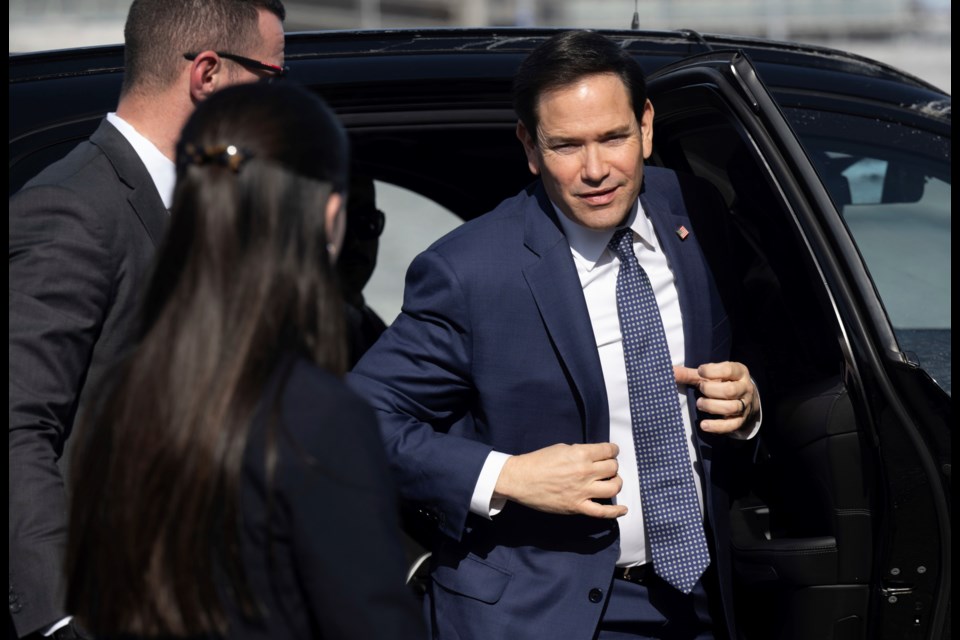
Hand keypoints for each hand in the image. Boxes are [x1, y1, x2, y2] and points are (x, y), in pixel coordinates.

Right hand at [493, 442, 626, 518]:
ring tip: (610, 481)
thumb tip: (594, 457)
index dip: (612, 450)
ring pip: (614, 487)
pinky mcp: (577, 506)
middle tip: (606, 467)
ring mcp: (583, 491)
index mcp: (581, 454)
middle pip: (613, 468)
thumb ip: (581, 452)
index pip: (609, 450)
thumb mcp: (561, 448)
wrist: (520, 479)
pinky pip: (602, 512)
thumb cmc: (538, 461)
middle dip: (612, 466)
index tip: (611, 452)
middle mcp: (585, 472)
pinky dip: (616, 512)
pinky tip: (623, 509)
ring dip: (615, 483)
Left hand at [674, 361, 755, 433]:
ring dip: (711, 406)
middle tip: (701, 389)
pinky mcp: (740, 420)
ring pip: (731, 407)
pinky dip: (716, 426)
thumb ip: (690, 374)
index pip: (729, 370)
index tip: (700, 372)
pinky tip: (704, 425)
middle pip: (730, 391)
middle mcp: (745, 388)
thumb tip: (669, 371)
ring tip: (700, 404)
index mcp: (739, 372)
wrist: (744, 399)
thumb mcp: (710, 376)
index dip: (712, 371)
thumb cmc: (722, 383)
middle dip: (710, 390)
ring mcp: (744, 405)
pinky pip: (731, 425)